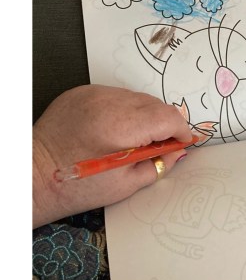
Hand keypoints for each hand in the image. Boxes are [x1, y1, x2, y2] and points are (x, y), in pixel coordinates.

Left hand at [33, 85, 193, 227]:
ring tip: (128, 138)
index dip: (179, 130)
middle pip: (154, 105)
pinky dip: (120, 109)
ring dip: (141, 115)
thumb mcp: (125, 186)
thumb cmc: (76, 187)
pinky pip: (115, 95)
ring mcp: (94, 94)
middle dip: (161, 123)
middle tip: (152, 145)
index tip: (180, 141)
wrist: (32, 177)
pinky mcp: (82, 92)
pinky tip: (110, 128)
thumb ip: (158, 165)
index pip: (168, 117)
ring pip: (136, 98)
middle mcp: (108, 103)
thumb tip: (178, 151)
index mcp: (121, 127)